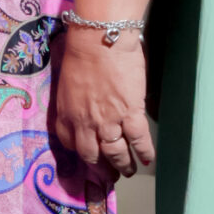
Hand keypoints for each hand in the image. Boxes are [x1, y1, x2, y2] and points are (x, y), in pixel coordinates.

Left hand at [53, 29, 152, 179]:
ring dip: (123, 165)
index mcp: (67, 113)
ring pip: (116, 153)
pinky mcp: (131, 113)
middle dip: (102, 168)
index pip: (71, 144)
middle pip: (93, 155)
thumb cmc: (82, 51)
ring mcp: (109, 120)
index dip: (81, 154)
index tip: (89, 159)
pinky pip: (139, 140)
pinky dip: (144, 153)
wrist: (100, 38)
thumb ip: (74, 99)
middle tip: (109, 175)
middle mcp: (85, 122)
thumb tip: (85, 104)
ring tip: (128, 171)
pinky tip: (147, 160)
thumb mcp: (68, 80)